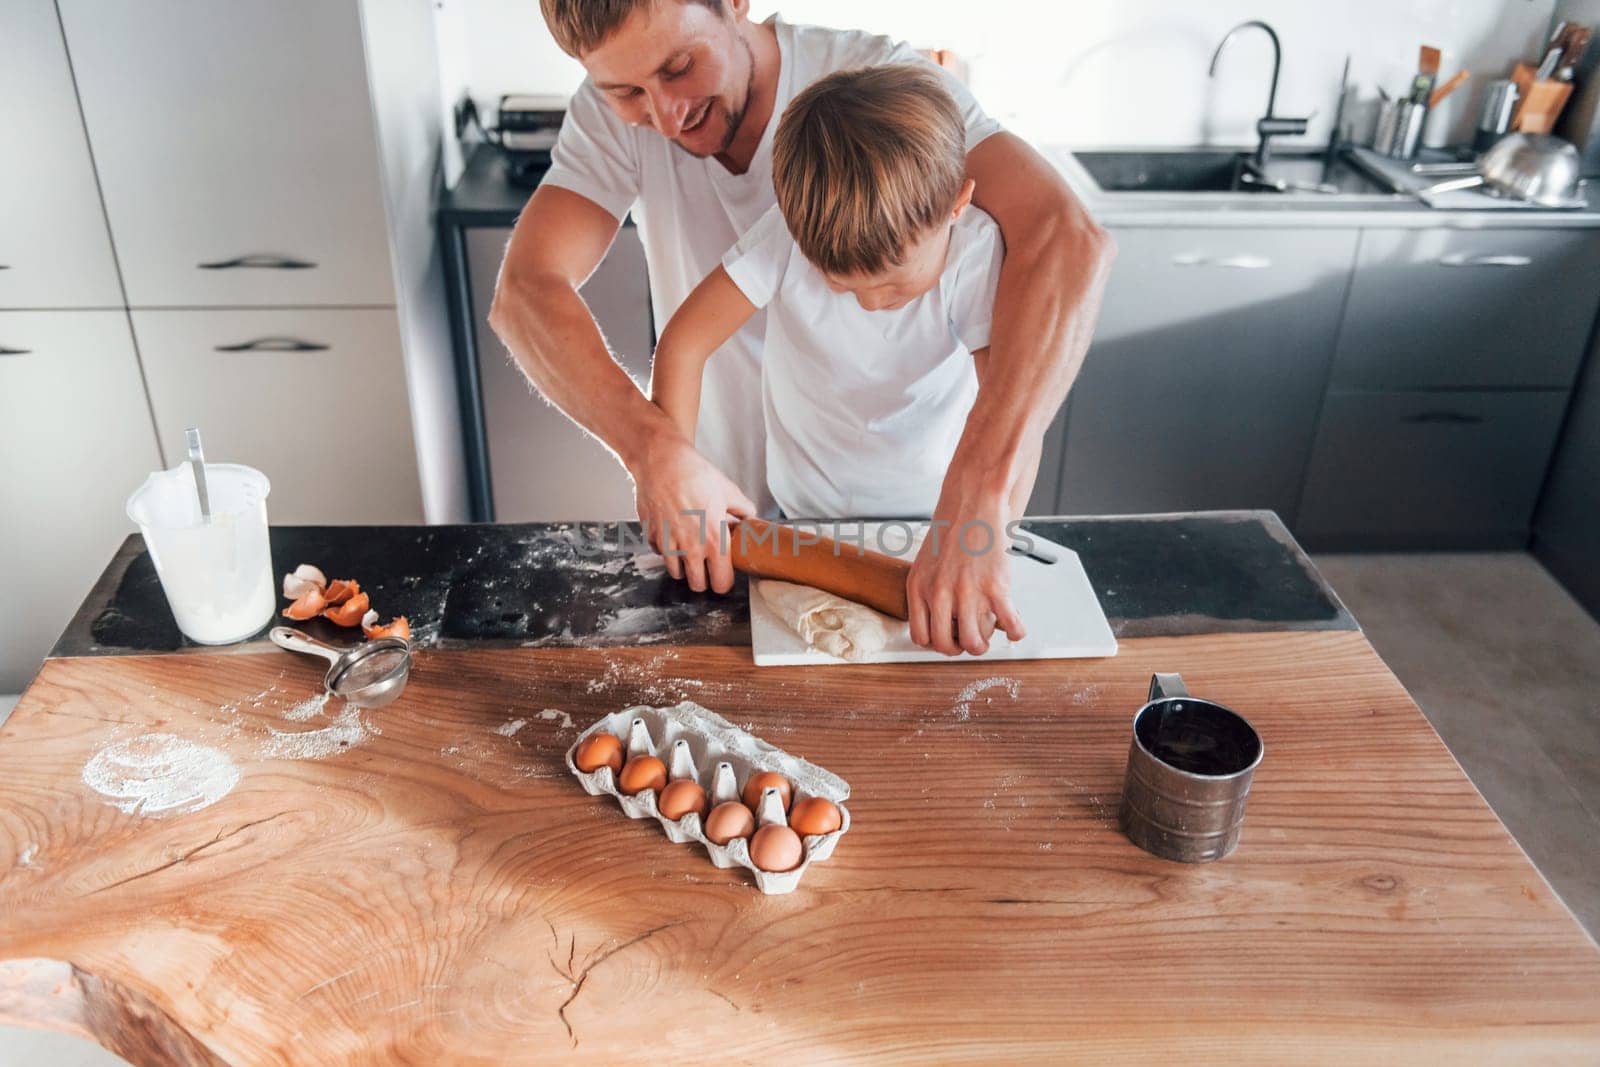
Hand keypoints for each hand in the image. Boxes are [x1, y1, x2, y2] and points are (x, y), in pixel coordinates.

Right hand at [631, 431, 755, 594]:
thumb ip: (743, 509)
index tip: (724, 575)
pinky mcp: (652, 536)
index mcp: (715, 540)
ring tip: (690, 552)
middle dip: (704, 579)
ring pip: (677, 574)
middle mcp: (691, 548)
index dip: (724, 582)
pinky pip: (661, 554)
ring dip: (684, 567)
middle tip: (707, 567)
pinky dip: (667, 550)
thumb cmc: (695, 474)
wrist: (662, 462)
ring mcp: (669, 544)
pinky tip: (673, 535)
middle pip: (698, 585)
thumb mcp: (728, 490)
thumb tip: (750, 517)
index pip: (722, 583)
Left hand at [906, 495, 1025, 656]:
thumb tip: (941, 617)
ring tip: (992, 636)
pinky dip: (1015, 632)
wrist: (973, 500)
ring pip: (974, 643)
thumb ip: (930, 589)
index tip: (950, 639)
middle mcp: (939, 593)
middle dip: (961, 649)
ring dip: (985, 646)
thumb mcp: (926, 561)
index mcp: (918, 588)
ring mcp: (967, 591)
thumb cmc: (952, 528)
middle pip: (946, 645)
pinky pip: (1009, 624)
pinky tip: (1015, 628)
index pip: (921, 637)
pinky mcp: (995, 586)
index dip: (937, 644)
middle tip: (971, 641)